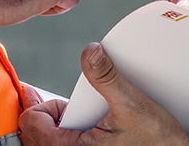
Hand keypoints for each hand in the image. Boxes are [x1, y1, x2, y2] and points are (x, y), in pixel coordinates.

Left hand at [18, 43, 188, 145]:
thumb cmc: (156, 141)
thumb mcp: (131, 104)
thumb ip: (106, 77)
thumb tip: (90, 52)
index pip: (31, 122)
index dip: (45, 107)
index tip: (66, 104)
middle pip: (34, 133)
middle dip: (51, 118)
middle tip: (72, 110)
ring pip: (47, 142)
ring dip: (60, 129)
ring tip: (84, 121)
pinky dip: (69, 137)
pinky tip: (91, 130)